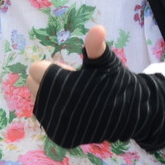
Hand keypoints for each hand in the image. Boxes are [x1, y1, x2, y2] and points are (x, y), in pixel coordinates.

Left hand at [27, 24, 164, 152]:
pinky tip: (75, 111)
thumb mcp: (105, 61)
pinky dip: (55, 111)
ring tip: (76, 98)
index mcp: (63, 86)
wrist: (131, 114)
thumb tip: (98, 28)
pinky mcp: (59, 137)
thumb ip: (95, 46)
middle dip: (51, 82)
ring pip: (38, 100)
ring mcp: (56, 125)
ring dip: (52, 96)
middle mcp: (56, 108)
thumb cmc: (116, 82)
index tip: (73, 73)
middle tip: (74, 85)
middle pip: (33, 84)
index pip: (35, 69)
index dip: (55, 69)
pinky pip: (45, 116)